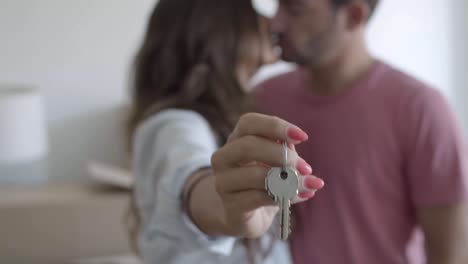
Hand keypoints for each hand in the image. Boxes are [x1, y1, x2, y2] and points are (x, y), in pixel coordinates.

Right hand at [211, 113, 323, 237]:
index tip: (303, 137)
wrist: (247, 216)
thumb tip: (299, 159)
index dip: (276, 126)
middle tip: (304, 166)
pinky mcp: (231, 206)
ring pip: (254, 174)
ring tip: (309, 184)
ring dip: (288, 180)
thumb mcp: (276, 162)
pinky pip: (259, 198)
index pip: (249, 123)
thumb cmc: (264, 183)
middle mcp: (223, 158)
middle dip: (280, 154)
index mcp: (235, 139)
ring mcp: (223, 182)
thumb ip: (285, 153)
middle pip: (248, 145)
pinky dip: (284, 196)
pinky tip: (301, 196)